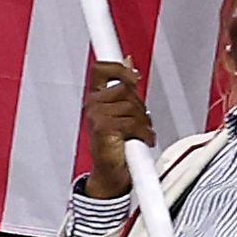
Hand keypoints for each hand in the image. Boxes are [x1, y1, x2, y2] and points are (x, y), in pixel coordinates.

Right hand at [78, 56, 152, 196]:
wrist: (112, 173)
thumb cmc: (117, 144)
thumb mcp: (124, 112)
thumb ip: (126, 89)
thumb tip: (129, 63)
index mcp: (96, 98)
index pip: (101, 69)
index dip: (119, 67)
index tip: (132, 73)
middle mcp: (93, 104)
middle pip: (126, 88)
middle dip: (139, 106)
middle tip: (138, 123)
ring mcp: (96, 116)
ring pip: (132, 106)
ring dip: (143, 122)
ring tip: (138, 134)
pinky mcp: (103, 128)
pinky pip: (133, 122)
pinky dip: (143, 133)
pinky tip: (140, 141)